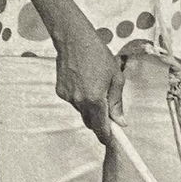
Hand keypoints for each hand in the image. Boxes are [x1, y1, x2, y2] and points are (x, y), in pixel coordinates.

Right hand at [55, 22, 124, 139]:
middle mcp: (79, 102)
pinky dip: (79, 96)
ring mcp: (68, 97)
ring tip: (93, 84)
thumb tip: (120, 120)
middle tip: (107, 106)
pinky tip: (82, 80)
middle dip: (99, 119)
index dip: (107, 137)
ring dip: (89, 105)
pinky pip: (73, 101)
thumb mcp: (115, 77)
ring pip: (81, 111)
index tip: (111, 141)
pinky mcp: (60, 92)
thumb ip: (116, 102)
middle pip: (90, 121)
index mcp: (95, 99)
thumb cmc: (97, 55)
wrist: (73, 40)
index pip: (101, 127)